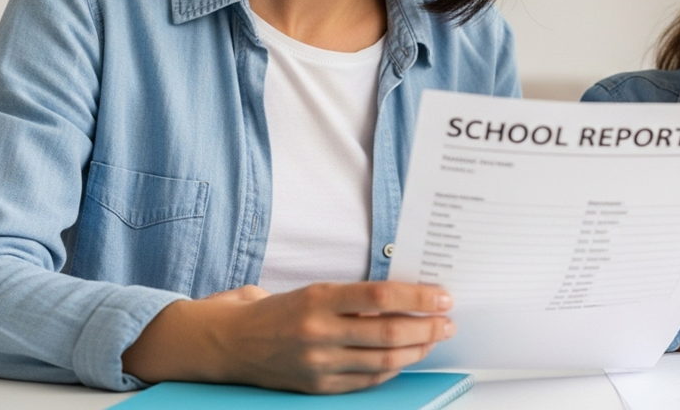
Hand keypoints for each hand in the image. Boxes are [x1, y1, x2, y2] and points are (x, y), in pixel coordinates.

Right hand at [122, 281, 454, 393]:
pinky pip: (368, 381)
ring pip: (383, 362)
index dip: (418, 298)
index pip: (380, 297)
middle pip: (388, 333)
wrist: (230, 344)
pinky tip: (407, 357)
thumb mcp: (316, 290)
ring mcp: (319, 365)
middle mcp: (318, 333)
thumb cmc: (278, 311)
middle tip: (449, 321)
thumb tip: (406, 296)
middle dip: (427, 327)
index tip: (442, 296)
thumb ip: (356, 296)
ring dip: (418, 350)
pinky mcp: (319, 387)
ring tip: (435, 338)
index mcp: (318, 299)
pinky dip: (393, 370)